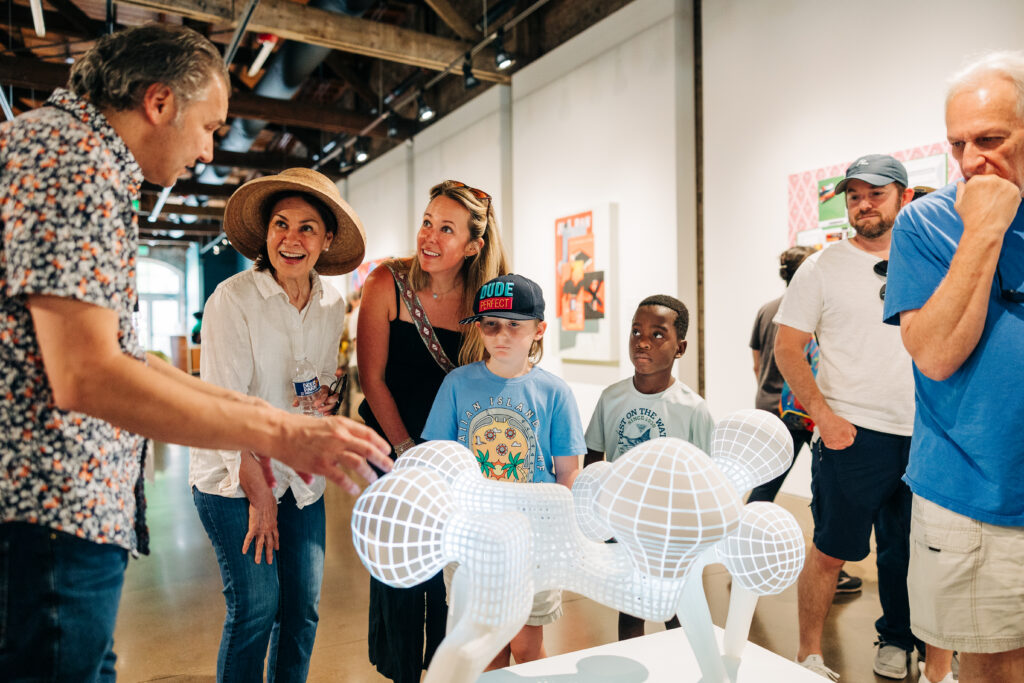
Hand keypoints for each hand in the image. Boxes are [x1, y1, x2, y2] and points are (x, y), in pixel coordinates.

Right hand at [241, 496, 278, 564]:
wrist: (263, 499)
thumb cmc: (269, 501)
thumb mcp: (274, 508)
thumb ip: (273, 512)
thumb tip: (273, 510)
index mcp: (274, 524)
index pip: (276, 536)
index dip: (276, 543)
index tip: (277, 549)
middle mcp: (268, 530)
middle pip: (269, 544)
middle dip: (269, 553)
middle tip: (269, 562)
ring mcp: (261, 530)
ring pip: (260, 545)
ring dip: (258, 554)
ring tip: (257, 562)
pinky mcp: (253, 528)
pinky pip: (249, 539)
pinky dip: (246, 545)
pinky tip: (243, 552)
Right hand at [273, 415, 391, 493]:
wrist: (277, 431)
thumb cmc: (297, 427)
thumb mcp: (321, 424)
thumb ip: (333, 437)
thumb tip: (339, 450)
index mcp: (341, 424)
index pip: (367, 433)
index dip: (380, 442)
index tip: (387, 450)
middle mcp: (340, 436)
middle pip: (369, 449)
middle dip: (382, 460)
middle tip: (390, 467)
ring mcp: (331, 450)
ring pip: (359, 463)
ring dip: (370, 473)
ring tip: (374, 481)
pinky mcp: (321, 464)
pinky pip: (341, 478)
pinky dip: (350, 485)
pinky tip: (355, 491)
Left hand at [291, 386, 334, 414]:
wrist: (313, 397)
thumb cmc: (311, 394)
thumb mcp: (305, 395)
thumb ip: (299, 399)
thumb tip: (294, 404)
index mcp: (323, 389)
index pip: (325, 392)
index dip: (321, 399)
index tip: (315, 404)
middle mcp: (329, 394)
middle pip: (333, 398)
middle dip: (327, 405)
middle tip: (319, 409)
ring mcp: (332, 400)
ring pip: (335, 404)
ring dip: (329, 409)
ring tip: (323, 414)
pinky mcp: (333, 405)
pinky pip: (335, 408)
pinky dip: (331, 412)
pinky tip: (326, 415)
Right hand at [816, 411, 855, 449]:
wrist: (824, 419)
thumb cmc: (836, 421)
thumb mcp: (850, 425)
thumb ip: (854, 434)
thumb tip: (853, 438)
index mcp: (847, 440)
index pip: (850, 442)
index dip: (848, 436)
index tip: (845, 432)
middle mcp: (840, 444)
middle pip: (845, 445)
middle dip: (843, 440)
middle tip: (839, 432)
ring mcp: (833, 445)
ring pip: (839, 447)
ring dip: (838, 442)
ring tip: (835, 434)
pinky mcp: (827, 445)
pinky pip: (832, 446)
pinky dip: (832, 442)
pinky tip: (831, 436)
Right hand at [955, 175, 1020, 240]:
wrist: (985, 229)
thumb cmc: (970, 218)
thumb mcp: (959, 204)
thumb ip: (960, 190)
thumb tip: (961, 183)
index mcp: (976, 180)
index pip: (979, 180)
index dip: (978, 191)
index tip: (978, 200)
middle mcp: (992, 178)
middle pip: (992, 181)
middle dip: (990, 190)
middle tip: (987, 203)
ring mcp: (1005, 184)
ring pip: (1003, 186)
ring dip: (1000, 193)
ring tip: (994, 206)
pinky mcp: (1015, 191)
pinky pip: (1012, 192)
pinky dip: (1009, 198)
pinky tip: (1002, 206)